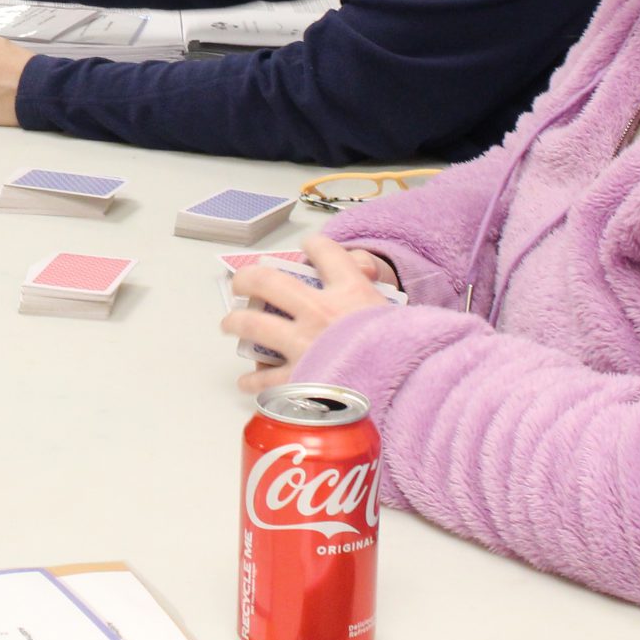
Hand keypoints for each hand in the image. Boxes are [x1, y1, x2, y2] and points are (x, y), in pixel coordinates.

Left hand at [220, 234, 401, 394]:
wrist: (408, 393)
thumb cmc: (409, 353)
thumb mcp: (400, 312)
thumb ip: (379, 286)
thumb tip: (365, 268)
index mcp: (351, 290)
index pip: (326, 252)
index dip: (314, 246)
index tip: (308, 247)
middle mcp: (320, 312)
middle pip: (268, 281)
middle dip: (249, 279)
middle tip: (242, 284)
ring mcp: (304, 345)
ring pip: (254, 324)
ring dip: (237, 322)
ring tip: (230, 323)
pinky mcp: (297, 379)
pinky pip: (265, 378)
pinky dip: (254, 380)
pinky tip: (247, 381)